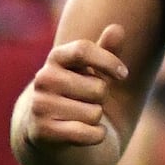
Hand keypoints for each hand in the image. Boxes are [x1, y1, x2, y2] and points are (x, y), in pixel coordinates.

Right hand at [25, 24, 128, 148]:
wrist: (48, 129)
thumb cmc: (77, 92)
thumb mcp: (90, 70)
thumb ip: (105, 50)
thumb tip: (117, 28)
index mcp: (56, 58)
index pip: (82, 50)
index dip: (108, 61)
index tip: (124, 74)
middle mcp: (43, 79)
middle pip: (98, 88)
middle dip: (101, 98)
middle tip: (87, 100)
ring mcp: (40, 106)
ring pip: (95, 113)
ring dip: (96, 118)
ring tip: (80, 116)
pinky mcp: (43, 132)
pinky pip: (89, 134)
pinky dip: (96, 136)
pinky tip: (85, 133)